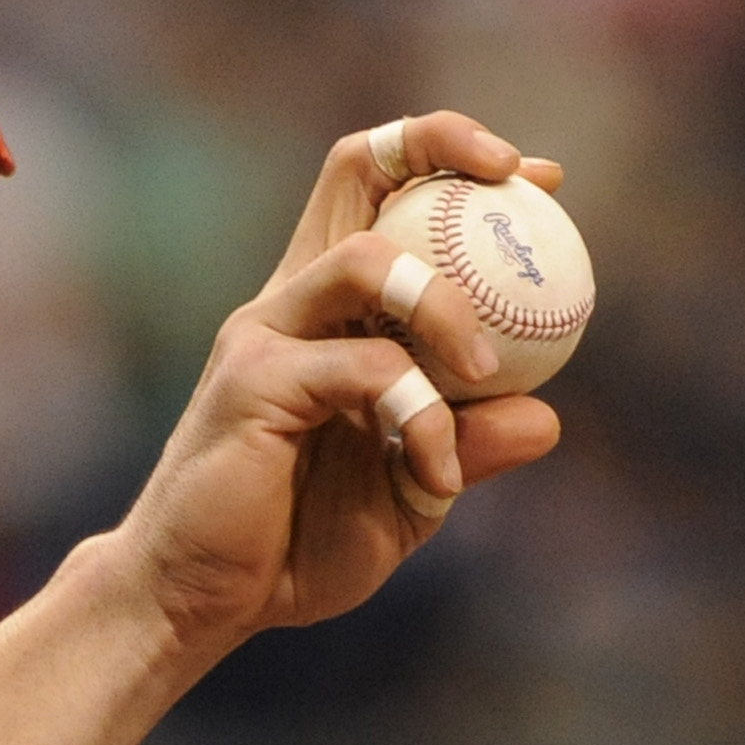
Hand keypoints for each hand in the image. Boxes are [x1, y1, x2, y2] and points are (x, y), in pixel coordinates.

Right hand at [110, 110, 564, 656]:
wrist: (198, 601)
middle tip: (519, 180)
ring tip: (491, 370)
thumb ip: (465, 448)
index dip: (458, 159)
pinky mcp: (253, 382)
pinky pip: (366, 368)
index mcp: (327, 311)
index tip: (537, 180)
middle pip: (356, 166)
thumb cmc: (293, 546)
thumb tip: (546, 418)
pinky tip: (438, 476)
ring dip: (449, 306)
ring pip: (370, 258)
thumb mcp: (406, 494)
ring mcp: (266, 334)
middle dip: (444, 144)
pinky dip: (424, 415)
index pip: (381, 188)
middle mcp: (292, 301)